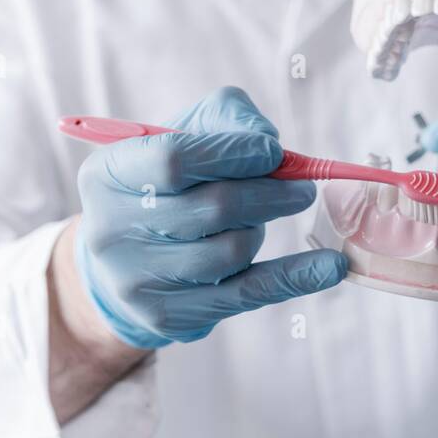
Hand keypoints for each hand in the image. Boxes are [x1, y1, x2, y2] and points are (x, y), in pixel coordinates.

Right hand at [75, 86, 346, 346]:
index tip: (272, 152)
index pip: (174, 159)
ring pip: (230, 252)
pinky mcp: (166, 317)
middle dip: (268, 192)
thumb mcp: (182, 132)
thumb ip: (226, 119)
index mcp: (108, 174)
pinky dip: (295, 277)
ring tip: (268, 213)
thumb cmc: (162, 181)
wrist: (121, 255)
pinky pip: (245, 294)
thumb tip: (268, 144)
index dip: (232, 153)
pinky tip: (330, 266)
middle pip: (212, 208)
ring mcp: (136, 280)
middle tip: (300, 186)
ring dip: (264, 226)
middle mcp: (111, 230)